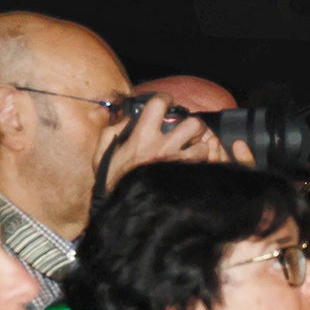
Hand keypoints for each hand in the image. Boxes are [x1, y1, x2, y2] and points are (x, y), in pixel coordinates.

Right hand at [100, 96, 223, 189]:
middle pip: (193, 123)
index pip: (158, 105)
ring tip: (193, 150)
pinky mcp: (187, 177)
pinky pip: (205, 165)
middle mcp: (163, 147)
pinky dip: (203, 164)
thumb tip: (127, 118)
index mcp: (141, 137)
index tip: (167, 103)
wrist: (124, 209)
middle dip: (194, 125)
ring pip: (204, 145)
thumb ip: (112, 131)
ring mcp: (178, 163)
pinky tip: (195, 165)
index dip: (165, 100)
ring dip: (201, 147)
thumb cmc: (114, 180)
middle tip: (189, 130)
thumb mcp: (103, 154)